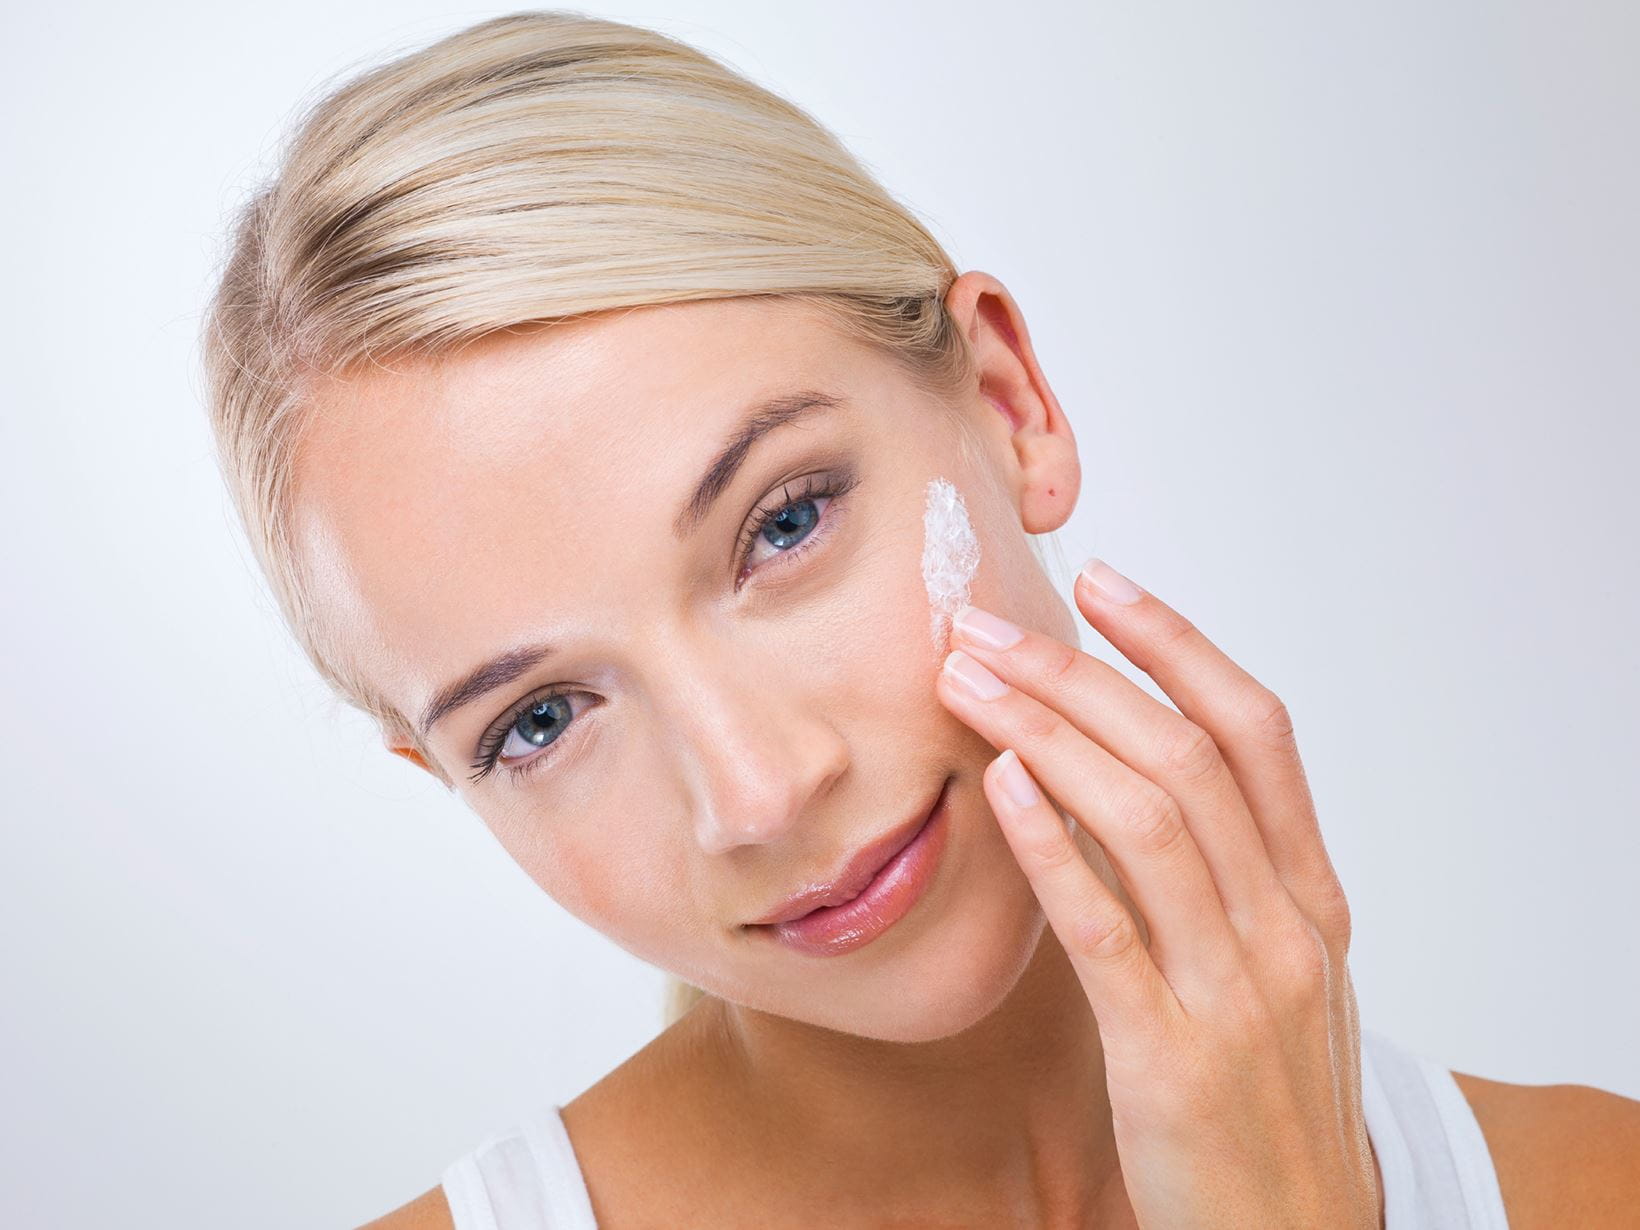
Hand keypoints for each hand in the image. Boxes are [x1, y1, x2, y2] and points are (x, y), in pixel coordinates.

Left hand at [935, 559, 1379, 1228]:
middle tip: (988, 625)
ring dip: (1049, 735)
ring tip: (968, 684)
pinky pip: (1109, 930)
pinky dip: (1054, 847)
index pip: (1255, 733)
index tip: (1103, 582)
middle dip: (1080, 675)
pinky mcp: (1172, 1059)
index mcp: (1311, 897)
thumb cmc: (1267, 1097)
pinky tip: (1000, 787)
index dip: (1179, 645)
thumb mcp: (1271, 973)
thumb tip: (1107, 773)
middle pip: (1186, 756)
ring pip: (1149, 820)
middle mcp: (1285, 927)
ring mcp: (1235, 991)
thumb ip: (1213, 878)